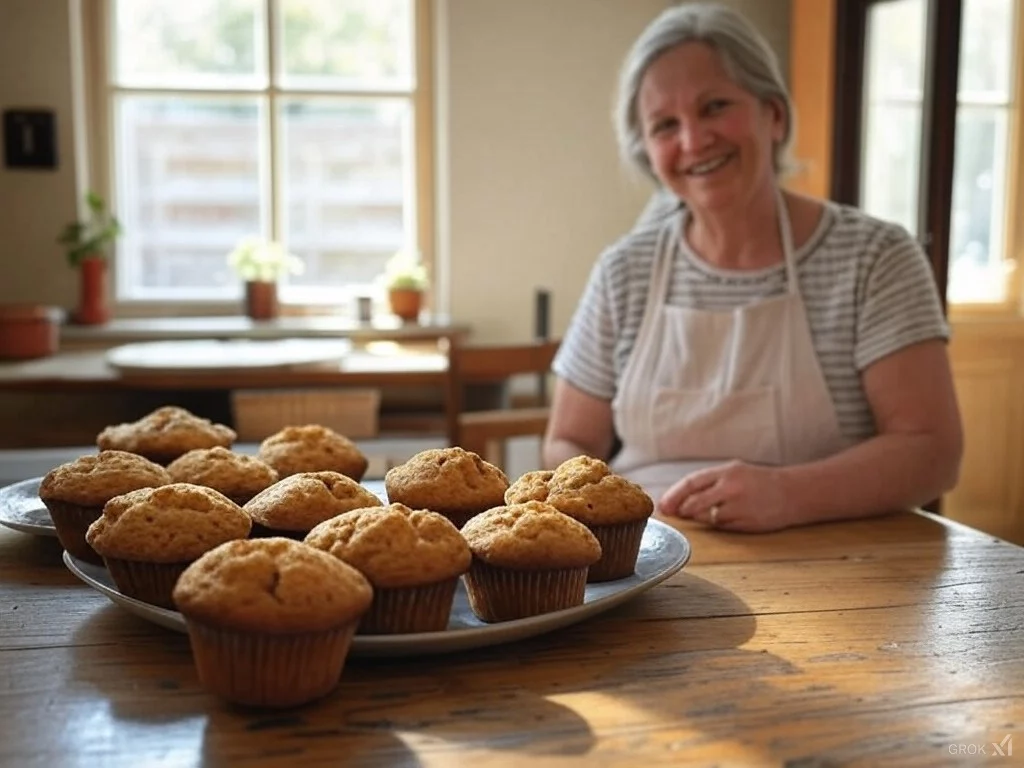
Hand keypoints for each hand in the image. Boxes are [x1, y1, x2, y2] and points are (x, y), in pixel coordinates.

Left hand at [657, 461, 794, 532]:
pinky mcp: (747, 524)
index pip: (692, 483)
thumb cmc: (758, 481)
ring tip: (720, 508)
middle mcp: (732, 489)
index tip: (663, 506)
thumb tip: (679, 500)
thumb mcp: (734, 473)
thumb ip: (708, 484)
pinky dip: (722, 523)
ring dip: (705, 517)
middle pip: (695, 504)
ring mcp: (740, 507)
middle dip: (682, 511)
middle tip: (675, 514)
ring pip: (709, 518)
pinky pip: (724, 527)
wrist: (794, 492)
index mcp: (727, 472)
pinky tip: (735, 515)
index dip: (674, 495)